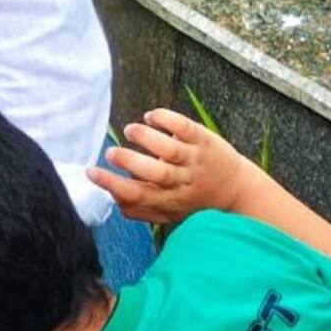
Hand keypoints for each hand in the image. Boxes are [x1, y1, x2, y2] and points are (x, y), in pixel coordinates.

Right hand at [86, 108, 253, 224]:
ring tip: (130, 130)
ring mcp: (196, 160)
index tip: (92, 172)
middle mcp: (184, 182)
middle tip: (110, 152)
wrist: (239, 191)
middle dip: (128, 160)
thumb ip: (141, 209)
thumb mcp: (170, 213)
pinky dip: (164, 119)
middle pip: (154, 173)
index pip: (138, 195)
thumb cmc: (196, 201)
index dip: (112, 184)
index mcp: (171, 202)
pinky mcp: (205, 140)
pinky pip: (184, 127)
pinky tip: (150, 116)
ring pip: (169, 149)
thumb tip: (112, 198)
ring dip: (144, 137)